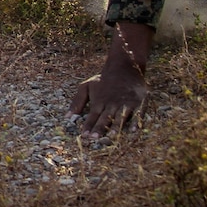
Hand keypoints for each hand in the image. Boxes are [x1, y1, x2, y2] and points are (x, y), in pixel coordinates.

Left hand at [69, 22, 153, 137]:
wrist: (124, 67)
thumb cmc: (103, 80)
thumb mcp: (86, 87)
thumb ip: (77, 101)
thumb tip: (67, 117)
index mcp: (99, 101)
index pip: (92, 116)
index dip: (88, 126)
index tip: (84, 136)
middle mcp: (112, 104)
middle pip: (105, 118)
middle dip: (99, 128)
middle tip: (95, 138)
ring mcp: (126, 103)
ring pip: (120, 117)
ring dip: (115, 127)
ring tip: (111, 136)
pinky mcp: (139, 103)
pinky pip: (138, 114)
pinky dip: (136, 122)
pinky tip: (133, 130)